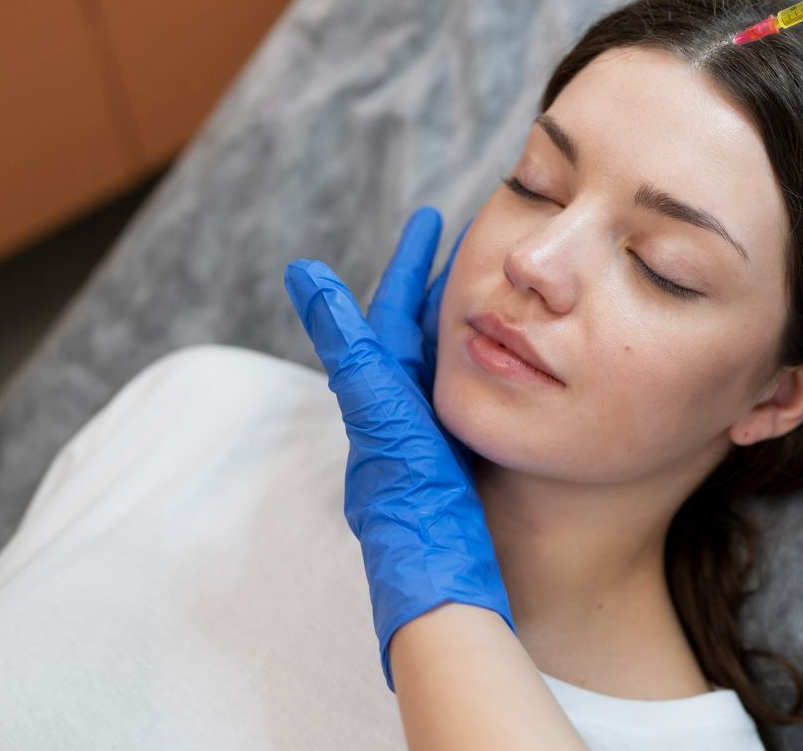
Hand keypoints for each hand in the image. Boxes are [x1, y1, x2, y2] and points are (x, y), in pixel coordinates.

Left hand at [284, 209, 511, 691]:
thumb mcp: (382, 411)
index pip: (390, 314)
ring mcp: (426, 442)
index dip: (410, 264)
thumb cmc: (412, 500)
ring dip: (457, 324)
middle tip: (468, 244)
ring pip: (441, 367)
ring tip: (486, 288)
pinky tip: (500, 365)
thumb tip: (303, 274)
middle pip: (417, 335)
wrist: (441, 583)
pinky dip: (475, 369)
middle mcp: (398, 415)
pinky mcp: (454, 467)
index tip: (431, 219)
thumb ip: (350, 345)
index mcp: (379, 396)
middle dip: (437, 287)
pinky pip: (462, 399)